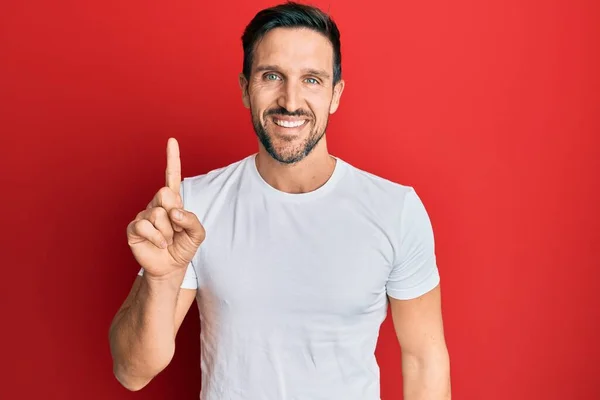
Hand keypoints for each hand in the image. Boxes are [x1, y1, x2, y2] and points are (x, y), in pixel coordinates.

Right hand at [126, 138, 205, 278]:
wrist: (171, 267)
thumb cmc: (183, 247)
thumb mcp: (197, 234)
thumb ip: (192, 220)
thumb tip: (174, 212)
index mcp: (173, 201)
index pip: (172, 176)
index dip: (172, 158)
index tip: (172, 140)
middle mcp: (157, 204)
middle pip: (165, 193)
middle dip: (174, 214)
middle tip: (175, 229)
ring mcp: (144, 215)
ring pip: (157, 214)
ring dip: (168, 231)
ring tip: (167, 239)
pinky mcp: (134, 228)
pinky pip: (145, 226)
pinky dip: (157, 238)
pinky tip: (159, 244)